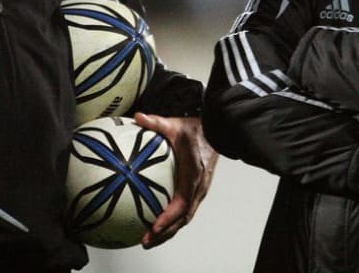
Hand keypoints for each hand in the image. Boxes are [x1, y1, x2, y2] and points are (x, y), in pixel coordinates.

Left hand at [133, 113, 218, 248]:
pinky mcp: (197, 191)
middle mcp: (198, 188)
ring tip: (149, 240)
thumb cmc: (198, 130)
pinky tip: (157, 224)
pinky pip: (185, 211)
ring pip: (184, 218)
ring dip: (168, 231)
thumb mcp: (175, 125)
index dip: (167, 218)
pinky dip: (172, 221)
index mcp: (193, 176)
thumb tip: (138, 117)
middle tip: (145, 241)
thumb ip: (156, 122)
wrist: (219, 131)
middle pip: (182, 219)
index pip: (181, 204)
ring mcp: (199, 192)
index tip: (154, 227)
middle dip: (164, 234)